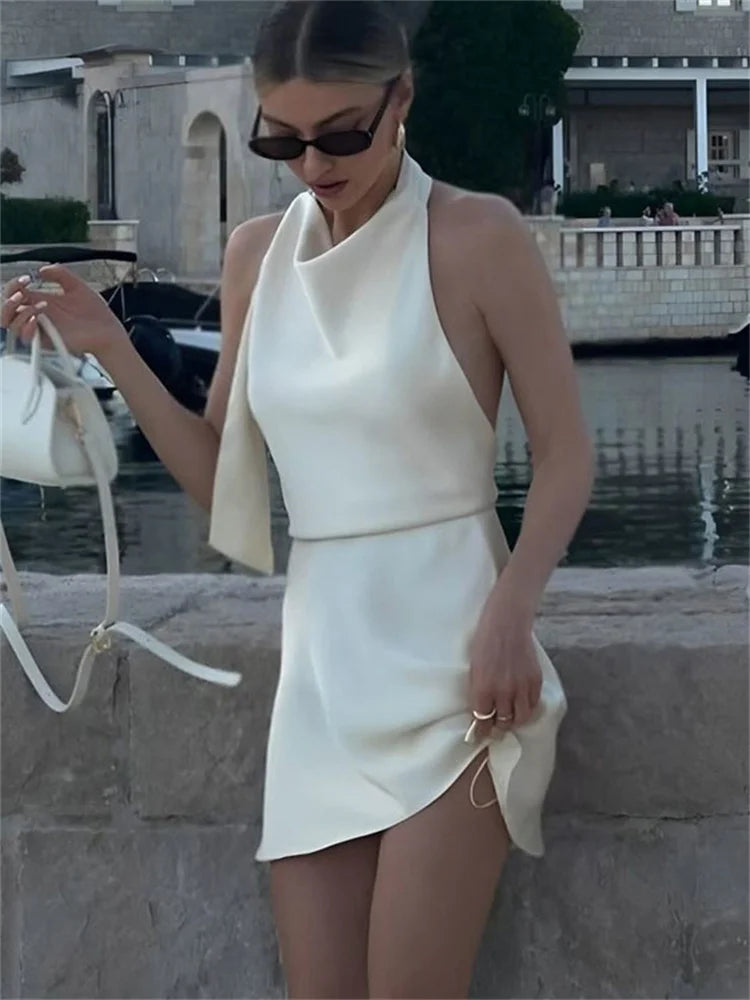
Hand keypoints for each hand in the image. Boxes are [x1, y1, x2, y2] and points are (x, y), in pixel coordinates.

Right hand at [1, 265, 127, 361]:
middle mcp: (36, 315)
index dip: (13, 284)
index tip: (26, 278)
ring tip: (38, 304)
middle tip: (22, 291)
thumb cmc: (95, 312)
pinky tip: (38, 318)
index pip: (14, 293)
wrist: (108, 331)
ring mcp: (40, 329)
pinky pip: (25, 337)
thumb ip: (60, 273)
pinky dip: (26, 326)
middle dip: (7, 297)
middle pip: (5, 309)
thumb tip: (41, 269)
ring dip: (18, 311)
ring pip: (9, 324)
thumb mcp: (77, 286)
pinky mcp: (46, 342)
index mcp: (40, 302)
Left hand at [465, 587, 541, 742]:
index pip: (483, 721)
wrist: (507, 624)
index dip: (481, 731)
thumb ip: (478, 691)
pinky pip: (533, 705)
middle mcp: (503, 692)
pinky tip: (521, 706)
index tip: (479, 735)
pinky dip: (527, 709)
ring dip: (514, 722)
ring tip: (509, 720)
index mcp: (483, 689)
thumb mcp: (474, 669)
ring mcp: (522, 687)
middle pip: (503, 723)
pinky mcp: (535, 681)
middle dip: (497, 728)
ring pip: (520, 718)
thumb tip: (480, 710)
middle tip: (495, 728)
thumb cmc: (484, 642)